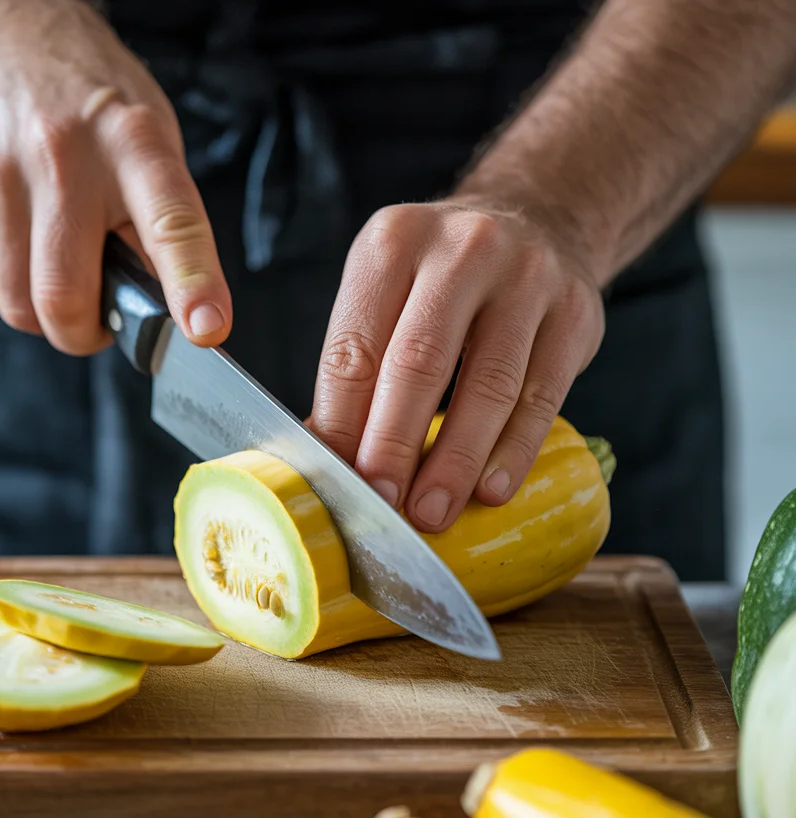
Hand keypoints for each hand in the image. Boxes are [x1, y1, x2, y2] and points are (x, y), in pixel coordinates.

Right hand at [0, 0, 230, 353]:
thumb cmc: (92, 108)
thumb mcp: (151, 143)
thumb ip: (163, 225)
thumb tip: (174, 313)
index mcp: (133, 143)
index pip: (171, 223)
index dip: (191, 284)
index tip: (205, 330)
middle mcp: (61, 155)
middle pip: (64, 298)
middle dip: (86, 333)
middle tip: (100, 318)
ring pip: (19, 306)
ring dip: (46, 313)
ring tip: (62, 268)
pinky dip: (10, 287)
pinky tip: (24, 244)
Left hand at [309, 198, 604, 532]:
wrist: (538, 220)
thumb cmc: (443, 279)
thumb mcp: (388, 291)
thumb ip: (359, 363)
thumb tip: (326, 451)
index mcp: (393, 243)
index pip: (356, 347)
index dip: (342, 423)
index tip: (337, 480)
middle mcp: (461, 250)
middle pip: (418, 363)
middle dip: (393, 445)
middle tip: (382, 503)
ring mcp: (527, 277)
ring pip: (488, 385)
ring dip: (455, 460)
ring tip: (432, 512)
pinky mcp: (577, 313)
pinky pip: (542, 395)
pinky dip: (515, 450)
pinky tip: (491, 490)